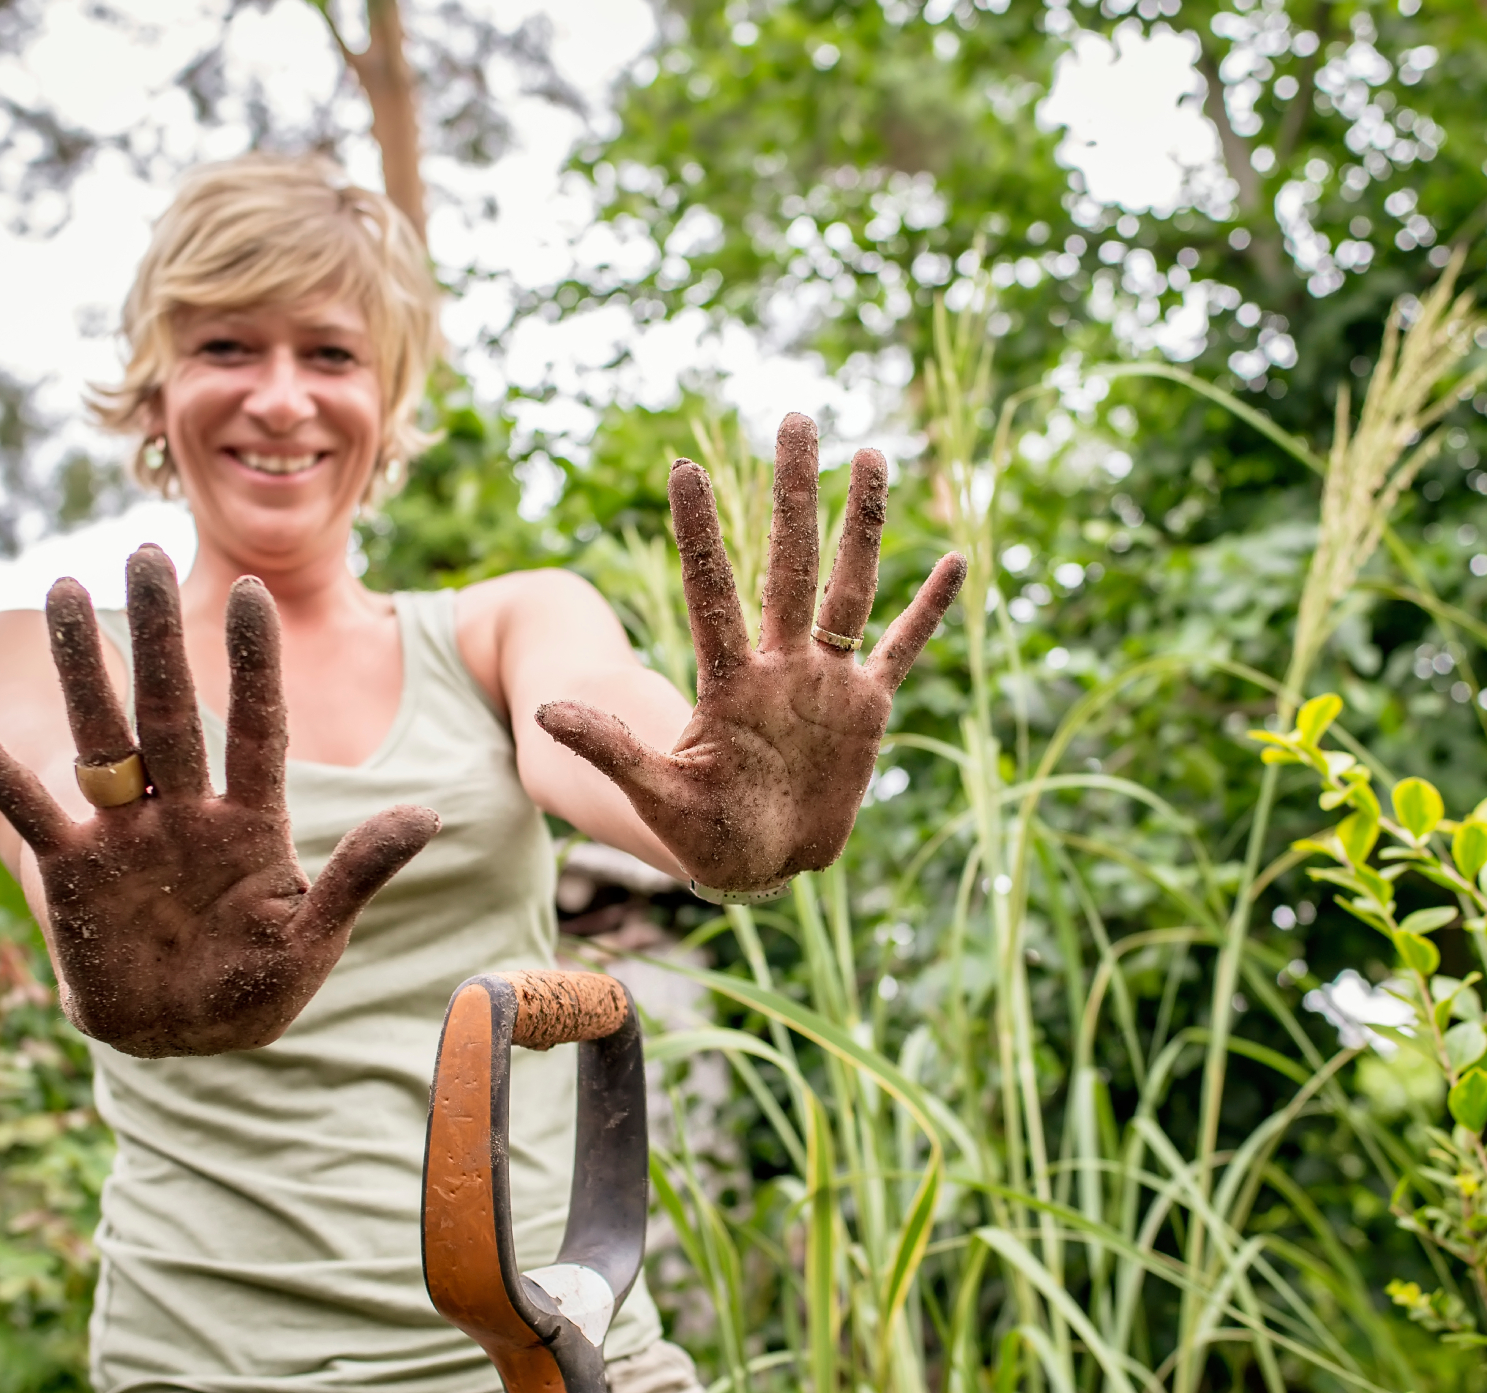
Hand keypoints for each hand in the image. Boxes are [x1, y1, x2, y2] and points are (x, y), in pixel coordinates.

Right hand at [0, 547, 438, 1055]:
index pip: (258, 726)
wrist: (181, 1040)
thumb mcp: (313, 937)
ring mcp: (125, 834)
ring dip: (84, 667)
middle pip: (171, 708)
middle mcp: (185, 809)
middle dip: (160, 635)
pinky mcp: (73, 871)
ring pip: (102, 735)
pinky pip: (30, 808)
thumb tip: (430, 815)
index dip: (254, 662)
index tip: (250, 591)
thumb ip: (358, 874)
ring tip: (65, 589)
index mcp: (252, 820)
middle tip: (143, 553)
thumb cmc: (255, 988)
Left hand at [536, 415, 963, 895]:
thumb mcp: (654, 794)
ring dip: (863, 525)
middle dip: (794, 493)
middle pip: (789, 564)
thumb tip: (546, 715)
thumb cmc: (701, 831)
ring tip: (870, 454)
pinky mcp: (864, 709)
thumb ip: (611, 751)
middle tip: (795, 419)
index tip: (682, 467)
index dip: (700, 532)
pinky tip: (955, 560)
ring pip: (849, 588)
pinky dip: (927, 611)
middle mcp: (779, 665)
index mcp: (728, 681)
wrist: (757, 864)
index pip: (711, 590)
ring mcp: (824, 681)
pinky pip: (901, 650)